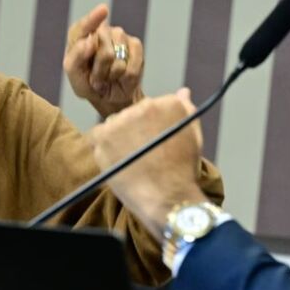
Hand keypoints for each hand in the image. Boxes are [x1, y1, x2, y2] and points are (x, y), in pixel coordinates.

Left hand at [63, 4, 144, 117]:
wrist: (110, 97)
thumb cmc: (88, 84)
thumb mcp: (75, 75)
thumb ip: (76, 57)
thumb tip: (89, 41)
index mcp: (80, 36)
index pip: (84, 26)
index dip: (93, 19)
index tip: (103, 10)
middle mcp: (101, 32)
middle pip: (102, 42)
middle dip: (98, 66)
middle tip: (96, 79)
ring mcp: (120, 36)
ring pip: (117, 55)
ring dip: (111, 73)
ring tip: (108, 78)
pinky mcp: (136, 46)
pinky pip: (132, 63)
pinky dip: (126, 77)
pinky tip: (122, 77)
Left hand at [88, 89, 206, 237]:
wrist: (167, 198)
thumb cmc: (182, 170)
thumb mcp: (192, 135)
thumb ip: (185, 108)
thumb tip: (183, 91)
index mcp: (167, 103)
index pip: (154, 106)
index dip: (153, 125)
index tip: (155, 141)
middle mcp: (143, 106)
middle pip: (133, 113)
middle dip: (135, 129)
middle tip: (142, 152)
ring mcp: (121, 121)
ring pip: (115, 123)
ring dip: (119, 137)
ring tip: (130, 159)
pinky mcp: (103, 136)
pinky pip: (97, 135)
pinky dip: (103, 146)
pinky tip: (116, 159)